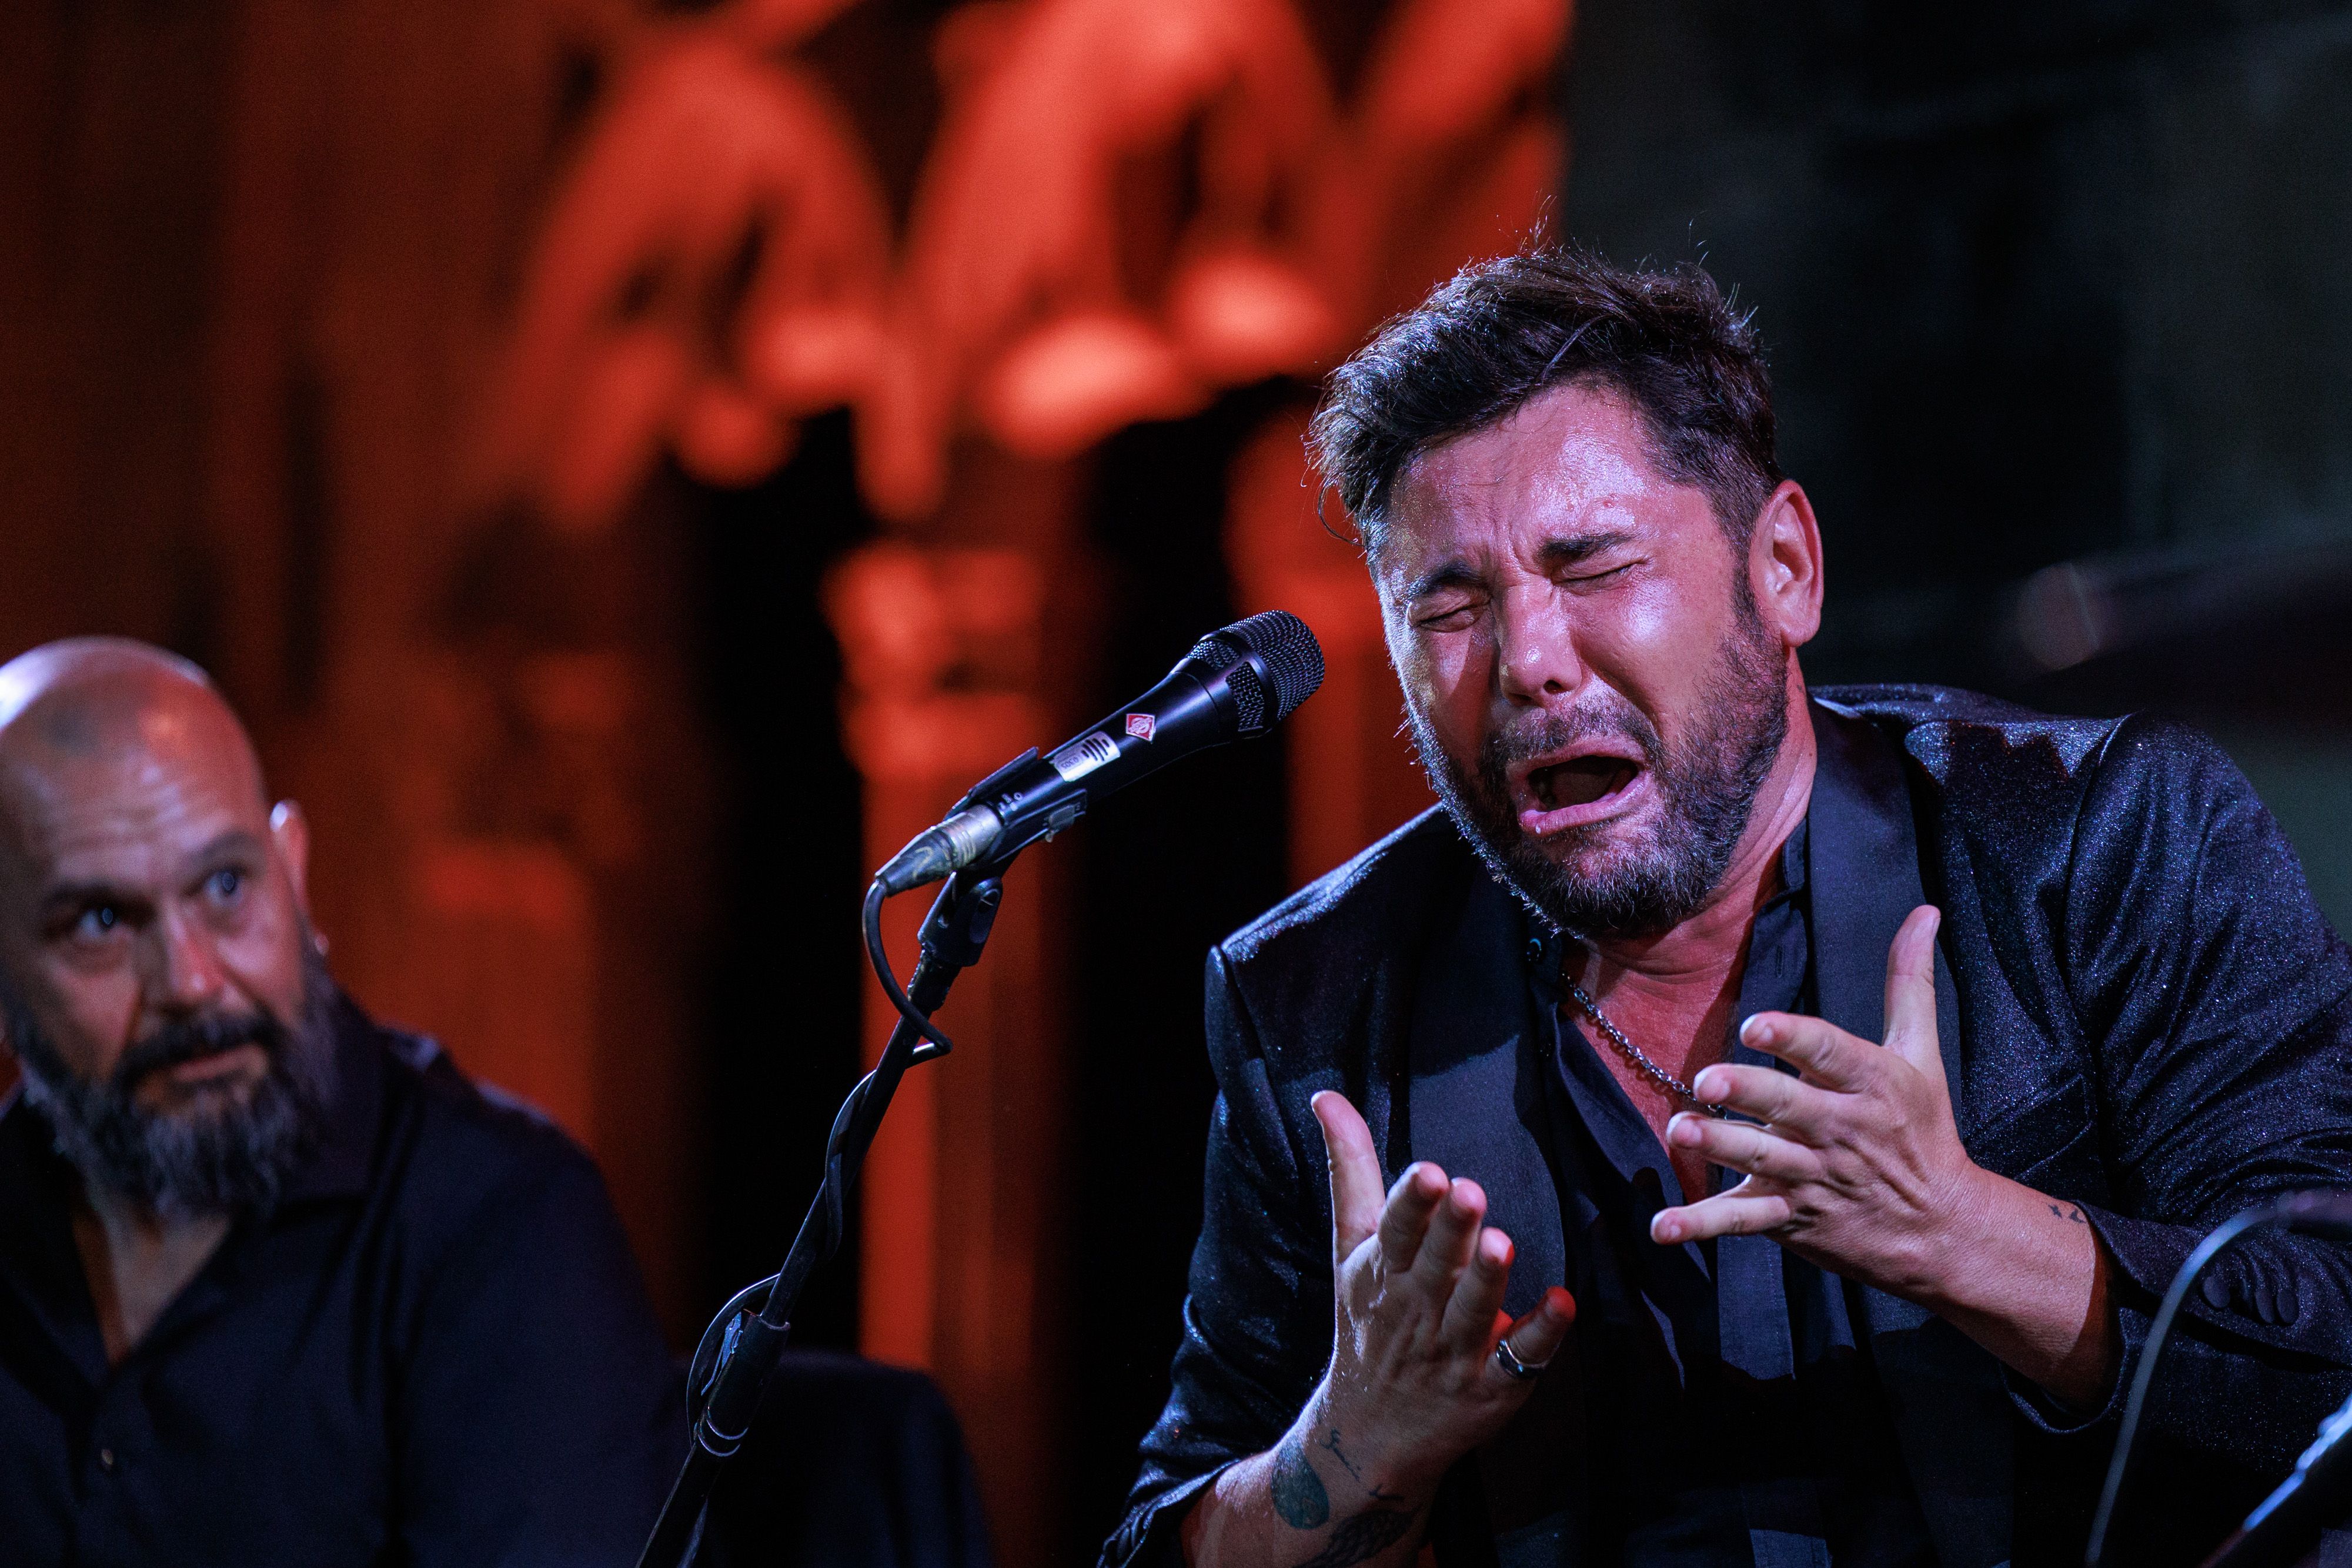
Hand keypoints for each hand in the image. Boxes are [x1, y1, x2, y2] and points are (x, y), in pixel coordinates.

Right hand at [1309, 1091, 1574, 1499]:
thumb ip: (1351, 1169)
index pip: (1394, 1232)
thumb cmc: (1368, 1320)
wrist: (1369, 1432)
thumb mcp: (1350, 1248)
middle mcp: (1416, 1309)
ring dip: (1487, 1278)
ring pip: (1473, 1311)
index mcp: (1381, 1271)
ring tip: (1501, 1241)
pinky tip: (1563, 1303)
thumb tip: (1327, 1095)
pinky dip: (1541, 1335)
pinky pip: (1520, 1361)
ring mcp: (1454, 1351)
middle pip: (1435, 1266)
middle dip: (1450, 1231)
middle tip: (1469, 1191)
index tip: (1428, 1172)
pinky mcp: (1491, 1387)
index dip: (1411, 1205)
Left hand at [1650, 905, 1986, 1299]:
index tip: (1755, 1025)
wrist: (1942, 1229)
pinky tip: (1662, 1226)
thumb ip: (1909, 982)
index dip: (1793, 1038)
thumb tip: (1923, 911)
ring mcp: (1814, 1177)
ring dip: (1719, 1148)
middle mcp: (1841, 1131)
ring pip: (1761, 1159)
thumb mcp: (1921, 1054)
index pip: (1830, 1054)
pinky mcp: (1791, 1217)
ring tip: (1680, 1130)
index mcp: (1871, 1084)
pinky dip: (1701, 1225)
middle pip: (1789, 1107)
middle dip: (1749, 1094)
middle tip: (1707, 1081)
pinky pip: (1742, 1222)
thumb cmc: (1922, 1130)